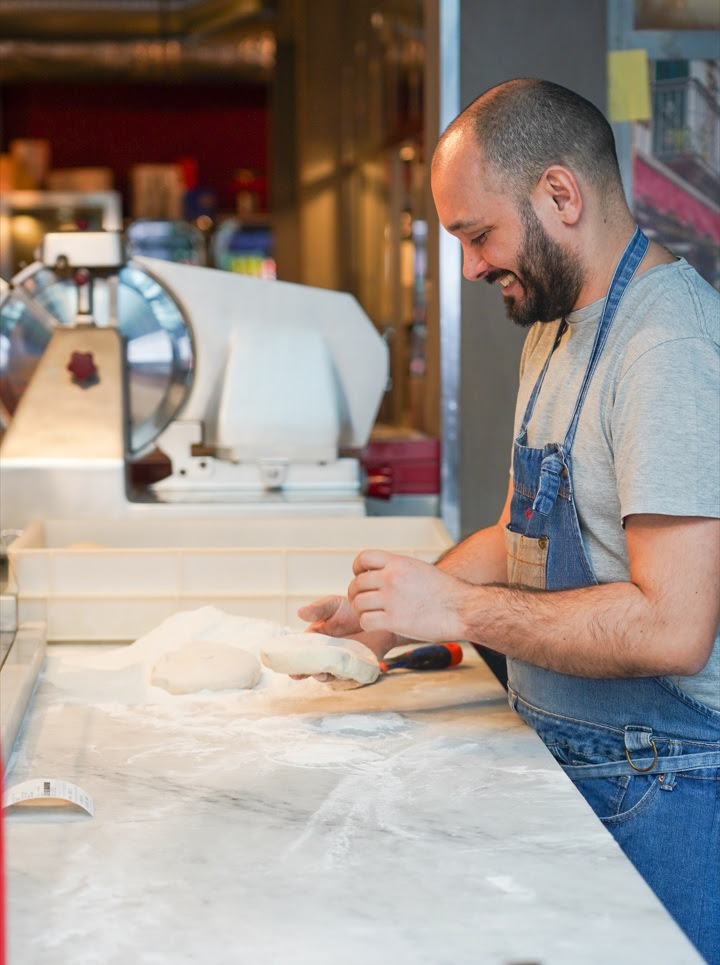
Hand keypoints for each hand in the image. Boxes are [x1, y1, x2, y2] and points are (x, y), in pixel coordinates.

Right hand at [294, 595, 396, 680]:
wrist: (377, 615)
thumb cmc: (352, 610)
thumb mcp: (333, 605)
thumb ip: (318, 609)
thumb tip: (300, 612)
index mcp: (316, 639)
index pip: (302, 650)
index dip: (294, 658)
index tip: (287, 663)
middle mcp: (326, 653)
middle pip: (311, 666)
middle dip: (303, 672)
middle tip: (297, 675)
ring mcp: (340, 661)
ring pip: (328, 673)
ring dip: (322, 676)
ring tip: (319, 674)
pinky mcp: (356, 666)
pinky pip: (348, 675)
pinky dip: (344, 675)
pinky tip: (341, 672)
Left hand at [349, 550, 466, 641]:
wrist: (463, 608)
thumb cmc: (445, 591)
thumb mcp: (419, 568)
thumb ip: (397, 569)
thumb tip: (380, 573)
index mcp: (398, 563)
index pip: (363, 558)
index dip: (357, 569)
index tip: (360, 577)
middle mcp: (392, 578)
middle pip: (357, 584)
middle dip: (356, 594)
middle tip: (362, 601)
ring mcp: (391, 599)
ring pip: (358, 604)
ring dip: (360, 611)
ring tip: (369, 614)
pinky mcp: (394, 620)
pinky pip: (365, 622)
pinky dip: (367, 625)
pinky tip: (376, 625)